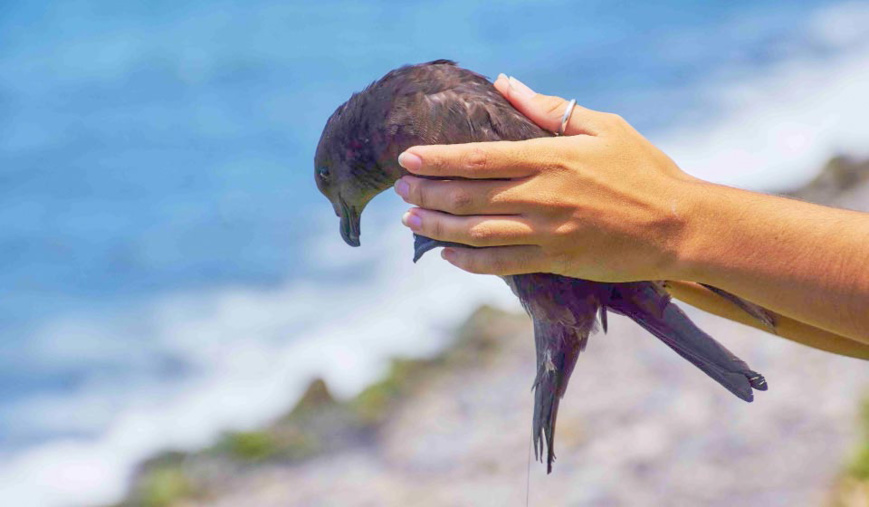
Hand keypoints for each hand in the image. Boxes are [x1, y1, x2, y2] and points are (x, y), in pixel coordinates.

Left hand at [394, 74, 699, 281]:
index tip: (407, 158)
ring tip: (410, 219)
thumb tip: (505, 83)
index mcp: (551, 157)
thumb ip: (548, 108)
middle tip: (400, 189)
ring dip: (439, 226)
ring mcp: (548, 231)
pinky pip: (502, 265)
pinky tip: (448, 256)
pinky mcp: (557, 261)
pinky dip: (470, 262)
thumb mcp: (602, 126)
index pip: (480, 157)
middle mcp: (543, 195)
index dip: (438, 159)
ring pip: (477, 231)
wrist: (680, 225)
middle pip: (469, 195)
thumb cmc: (644, 170)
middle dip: (427, 191)